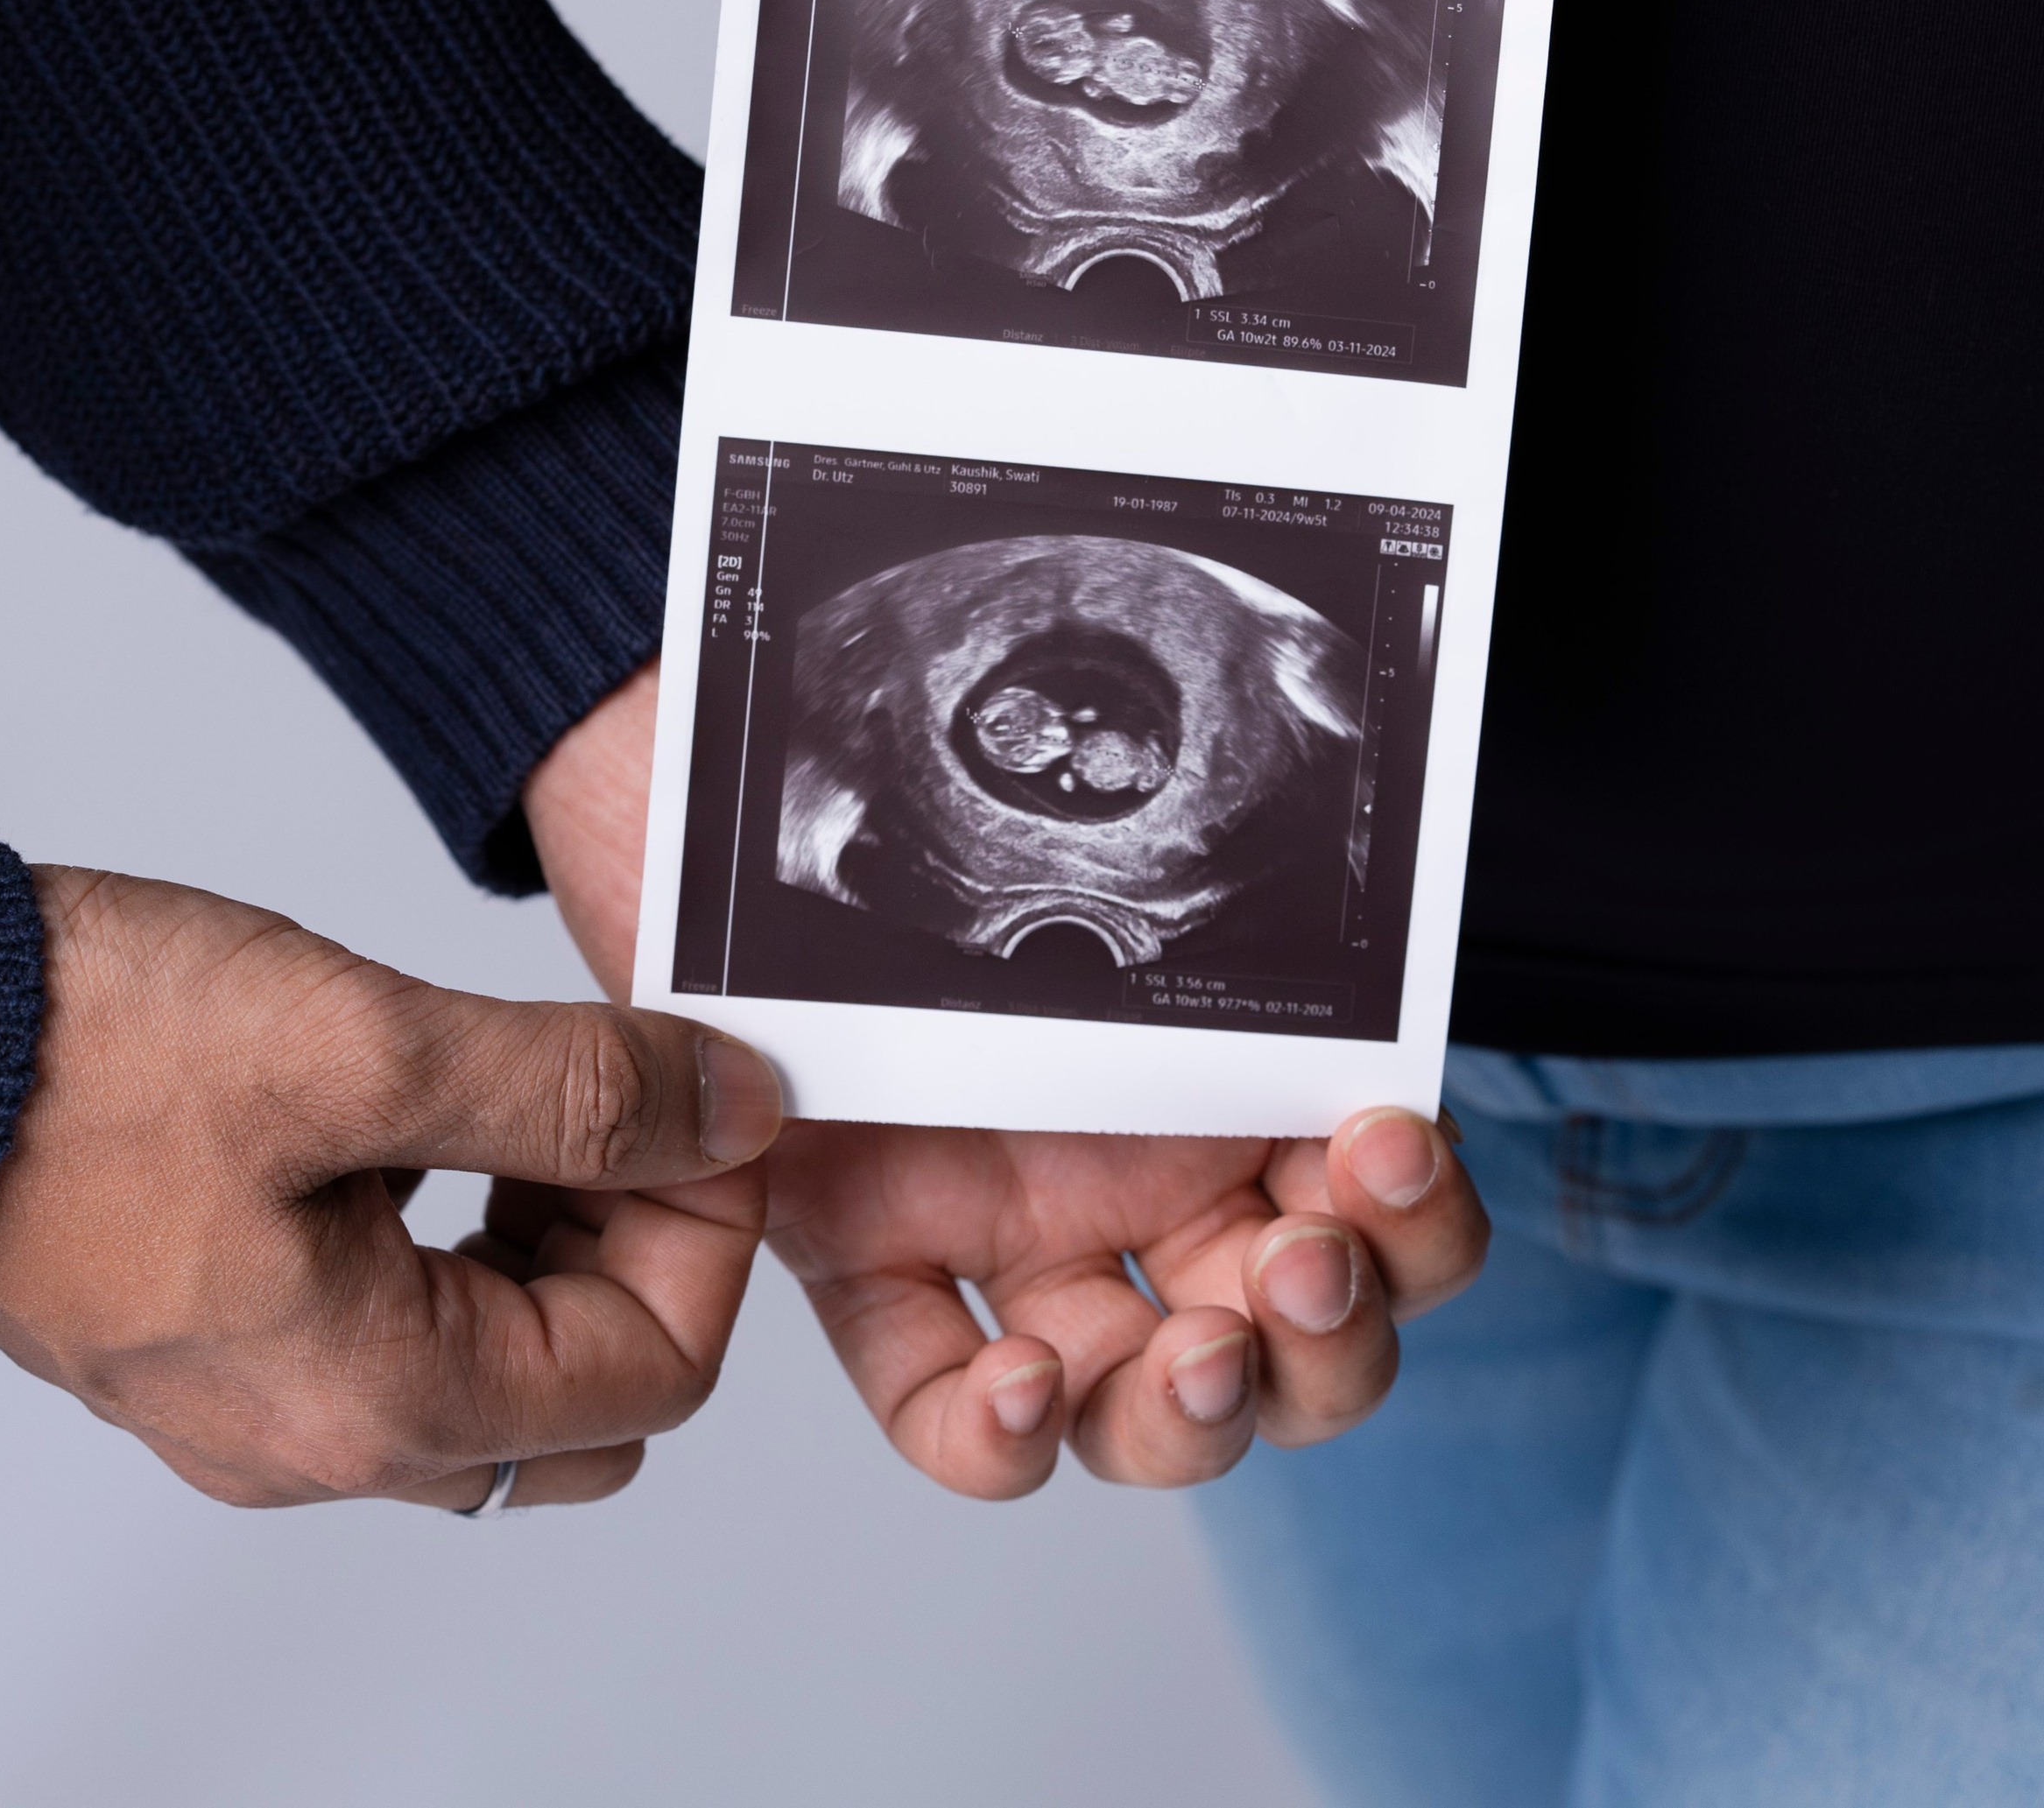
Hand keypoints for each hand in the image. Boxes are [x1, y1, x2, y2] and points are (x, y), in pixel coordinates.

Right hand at [0, 863, 779, 1509]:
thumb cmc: (93, 1055)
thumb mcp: (373, 1044)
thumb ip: (576, 1090)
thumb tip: (730, 1110)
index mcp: (375, 1401)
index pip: (656, 1373)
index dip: (714, 1228)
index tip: (709, 1098)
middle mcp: (319, 1438)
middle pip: (588, 1396)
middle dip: (646, 1244)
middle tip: (634, 1099)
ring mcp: (262, 1396)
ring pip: (497, 1362)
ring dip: (558, 1232)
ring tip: (544, 1089)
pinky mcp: (222, 1328)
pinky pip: (402, 1321)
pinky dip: (465, 1225)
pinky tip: (444, 1112)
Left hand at [523, 669, 1487, 1499]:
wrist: (731, 732)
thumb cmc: (910, 742)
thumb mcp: (1086, 788)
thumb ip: (1197, 801)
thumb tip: (1318, 714)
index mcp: (1220, 1074)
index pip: (1372, 1213)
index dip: (1417, 1226)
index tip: (1389, 1144)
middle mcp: (1131, 1176)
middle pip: (1295, 1344)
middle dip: (1337, 1337)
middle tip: (1308, 1258)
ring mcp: (1006, 1231)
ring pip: (1152, 1407)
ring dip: (1206, 1409)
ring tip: (1202, 1351)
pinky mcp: (859, 1255)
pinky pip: (936, 1405)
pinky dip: (998, 1432)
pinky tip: (1018, 1381)